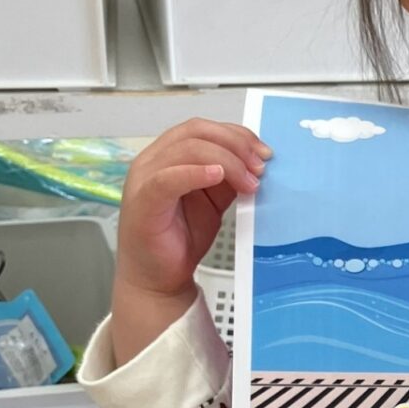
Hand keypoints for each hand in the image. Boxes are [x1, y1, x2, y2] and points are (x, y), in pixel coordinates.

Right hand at [111, 120, 269, 364]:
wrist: (158, 279)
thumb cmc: (179, 239)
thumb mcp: (213, 202)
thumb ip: (228, 180)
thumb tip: (257, 164)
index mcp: (169, 156)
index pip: (203, 129)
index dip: (237, 135)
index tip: (265, 153)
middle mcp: (153, 161)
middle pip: (196, 132)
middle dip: (236, 144)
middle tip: (261, 167)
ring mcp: (145, 178)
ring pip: (187, 149)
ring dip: (226, 161)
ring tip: (249, 182)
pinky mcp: (143, 201)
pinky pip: (168, 178)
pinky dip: (196, 172)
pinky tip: (217, 176)